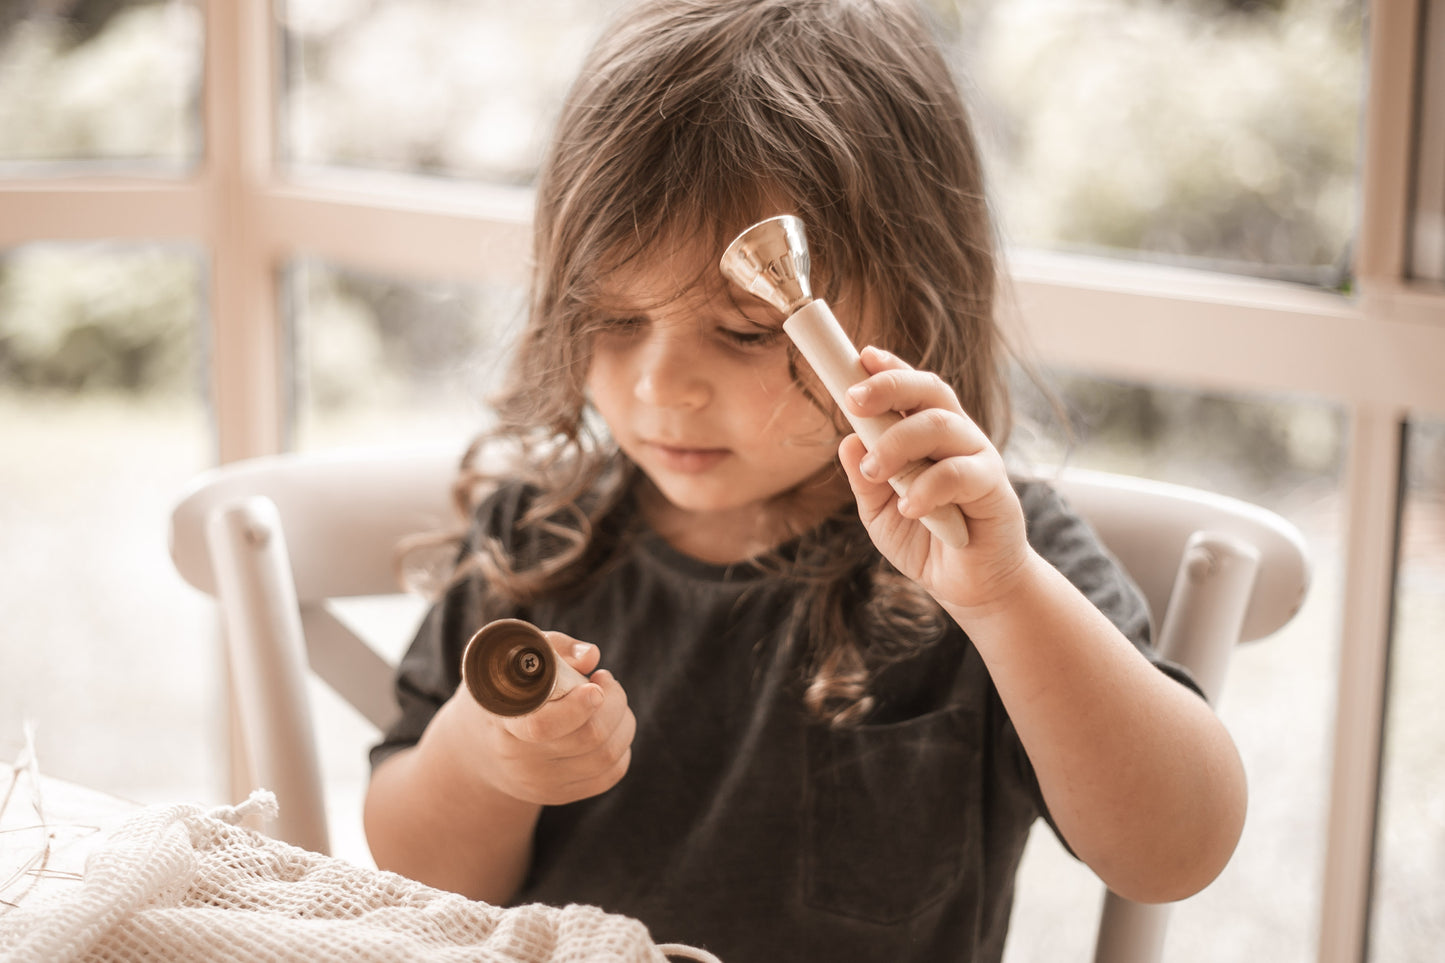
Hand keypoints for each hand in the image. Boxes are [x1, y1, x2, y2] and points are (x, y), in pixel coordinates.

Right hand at [455, 631, 634, 805]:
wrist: (476, 747)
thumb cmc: (503, 688)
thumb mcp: (513, 659)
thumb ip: (554, 647)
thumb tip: (592, 656)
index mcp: (504, 720)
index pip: (543, 726)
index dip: (578, 707)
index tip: (595, 686)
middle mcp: (520, 758)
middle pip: (590, 737)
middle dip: (614, 702)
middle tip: (605, 681)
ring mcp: (540, 782)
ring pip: (607, 757)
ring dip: (623, 722)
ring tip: (611, 701)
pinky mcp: (559, 795)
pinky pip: (609, 775)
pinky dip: (622, 747)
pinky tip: (612, 726)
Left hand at [836, 346, 1029, 610]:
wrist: (968, 587)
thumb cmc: (925, 541)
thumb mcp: (880, 513)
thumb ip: (865, 480)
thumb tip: (846, 441)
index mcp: (928, 436)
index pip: (912, 390)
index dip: (890, 369)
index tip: (861, 357)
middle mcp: (956, 438)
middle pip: (930, 391)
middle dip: (889, 387)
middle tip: (852, 401)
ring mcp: (978, 459)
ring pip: (940, 426)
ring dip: (898, 443)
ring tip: (874, 471)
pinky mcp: (994, 489)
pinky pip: (959, 474)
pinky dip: (927, 488)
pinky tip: (908, 508)